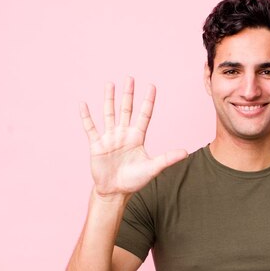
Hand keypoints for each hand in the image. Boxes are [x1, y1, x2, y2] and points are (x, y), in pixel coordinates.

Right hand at [79, 77, 187, 197]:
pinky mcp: (97, 145)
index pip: (144, 115)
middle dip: (128, 94)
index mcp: (137, 137)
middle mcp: (124, 134)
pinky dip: (86, 116)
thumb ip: (167, 159)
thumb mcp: (152, 168)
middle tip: (130, 78)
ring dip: (109, 99)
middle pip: (126, 109)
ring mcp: (110, 138)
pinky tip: (83, 104)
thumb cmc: (134, 181)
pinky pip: (91, 127)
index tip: (151, 86)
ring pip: (109, 113)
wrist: (115, 192)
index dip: (148, 101)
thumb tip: (186, 152)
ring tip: (109, 84)